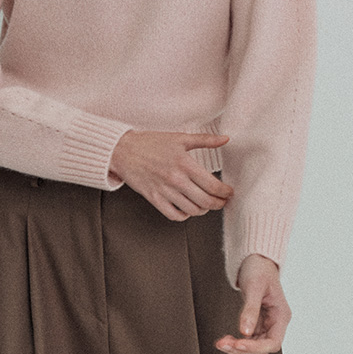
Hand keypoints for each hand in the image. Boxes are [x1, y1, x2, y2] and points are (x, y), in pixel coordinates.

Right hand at [109, 130, 232, 220]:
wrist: (123, 150)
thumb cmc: (150, 143)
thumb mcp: (180, 138)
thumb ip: (205, 140)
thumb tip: (225, 139)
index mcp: (185, 163)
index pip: (212, 185)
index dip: (225, 193)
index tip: (228, 193)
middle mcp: (176, 179)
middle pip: (205, 201)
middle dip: (218, 204)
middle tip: (222, 201)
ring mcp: (164, 191)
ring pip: (192, 210)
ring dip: (203, 210)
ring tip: (206, 204)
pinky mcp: (153, 198)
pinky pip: (174, 215)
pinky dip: (184, 216)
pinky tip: (187, 209)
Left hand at [215, 254, 290, 353]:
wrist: (256, 259)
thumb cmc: (259, 269)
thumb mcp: (254, 287)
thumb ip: (250, 310)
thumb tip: (245, 331)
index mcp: (281, 315)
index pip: (273, 342)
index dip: (256, 347)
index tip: (239, 344)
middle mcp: (276, 322)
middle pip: (262, 347)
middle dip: (243, 349)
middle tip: (224, 345)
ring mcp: (267, 323)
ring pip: (254, 345)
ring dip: (238, 347)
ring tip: (221, 343)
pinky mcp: (257, 322)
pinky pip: (248, 338)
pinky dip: (237, 341)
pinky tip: (226, 340)